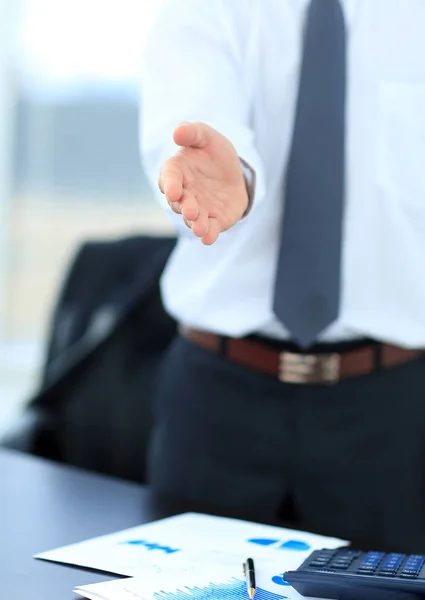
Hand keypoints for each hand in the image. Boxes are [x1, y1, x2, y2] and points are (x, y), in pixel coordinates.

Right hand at [159, 122, 248, 244]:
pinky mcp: (213, 220)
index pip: (169, 178)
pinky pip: (209, 229)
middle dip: (185, 207)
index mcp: (177, 171)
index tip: (172, 191)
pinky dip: (208, 235)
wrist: (233, 171)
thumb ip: (192, 133)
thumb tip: (177, 132)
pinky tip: (208, 238)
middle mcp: (184, 193)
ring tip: (199, 228)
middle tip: (191, 210)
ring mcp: (198, 209)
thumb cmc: (213, 152)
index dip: (169, 184)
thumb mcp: (206, 136)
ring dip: (195, 224)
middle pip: (180, 202)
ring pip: (193, 219)